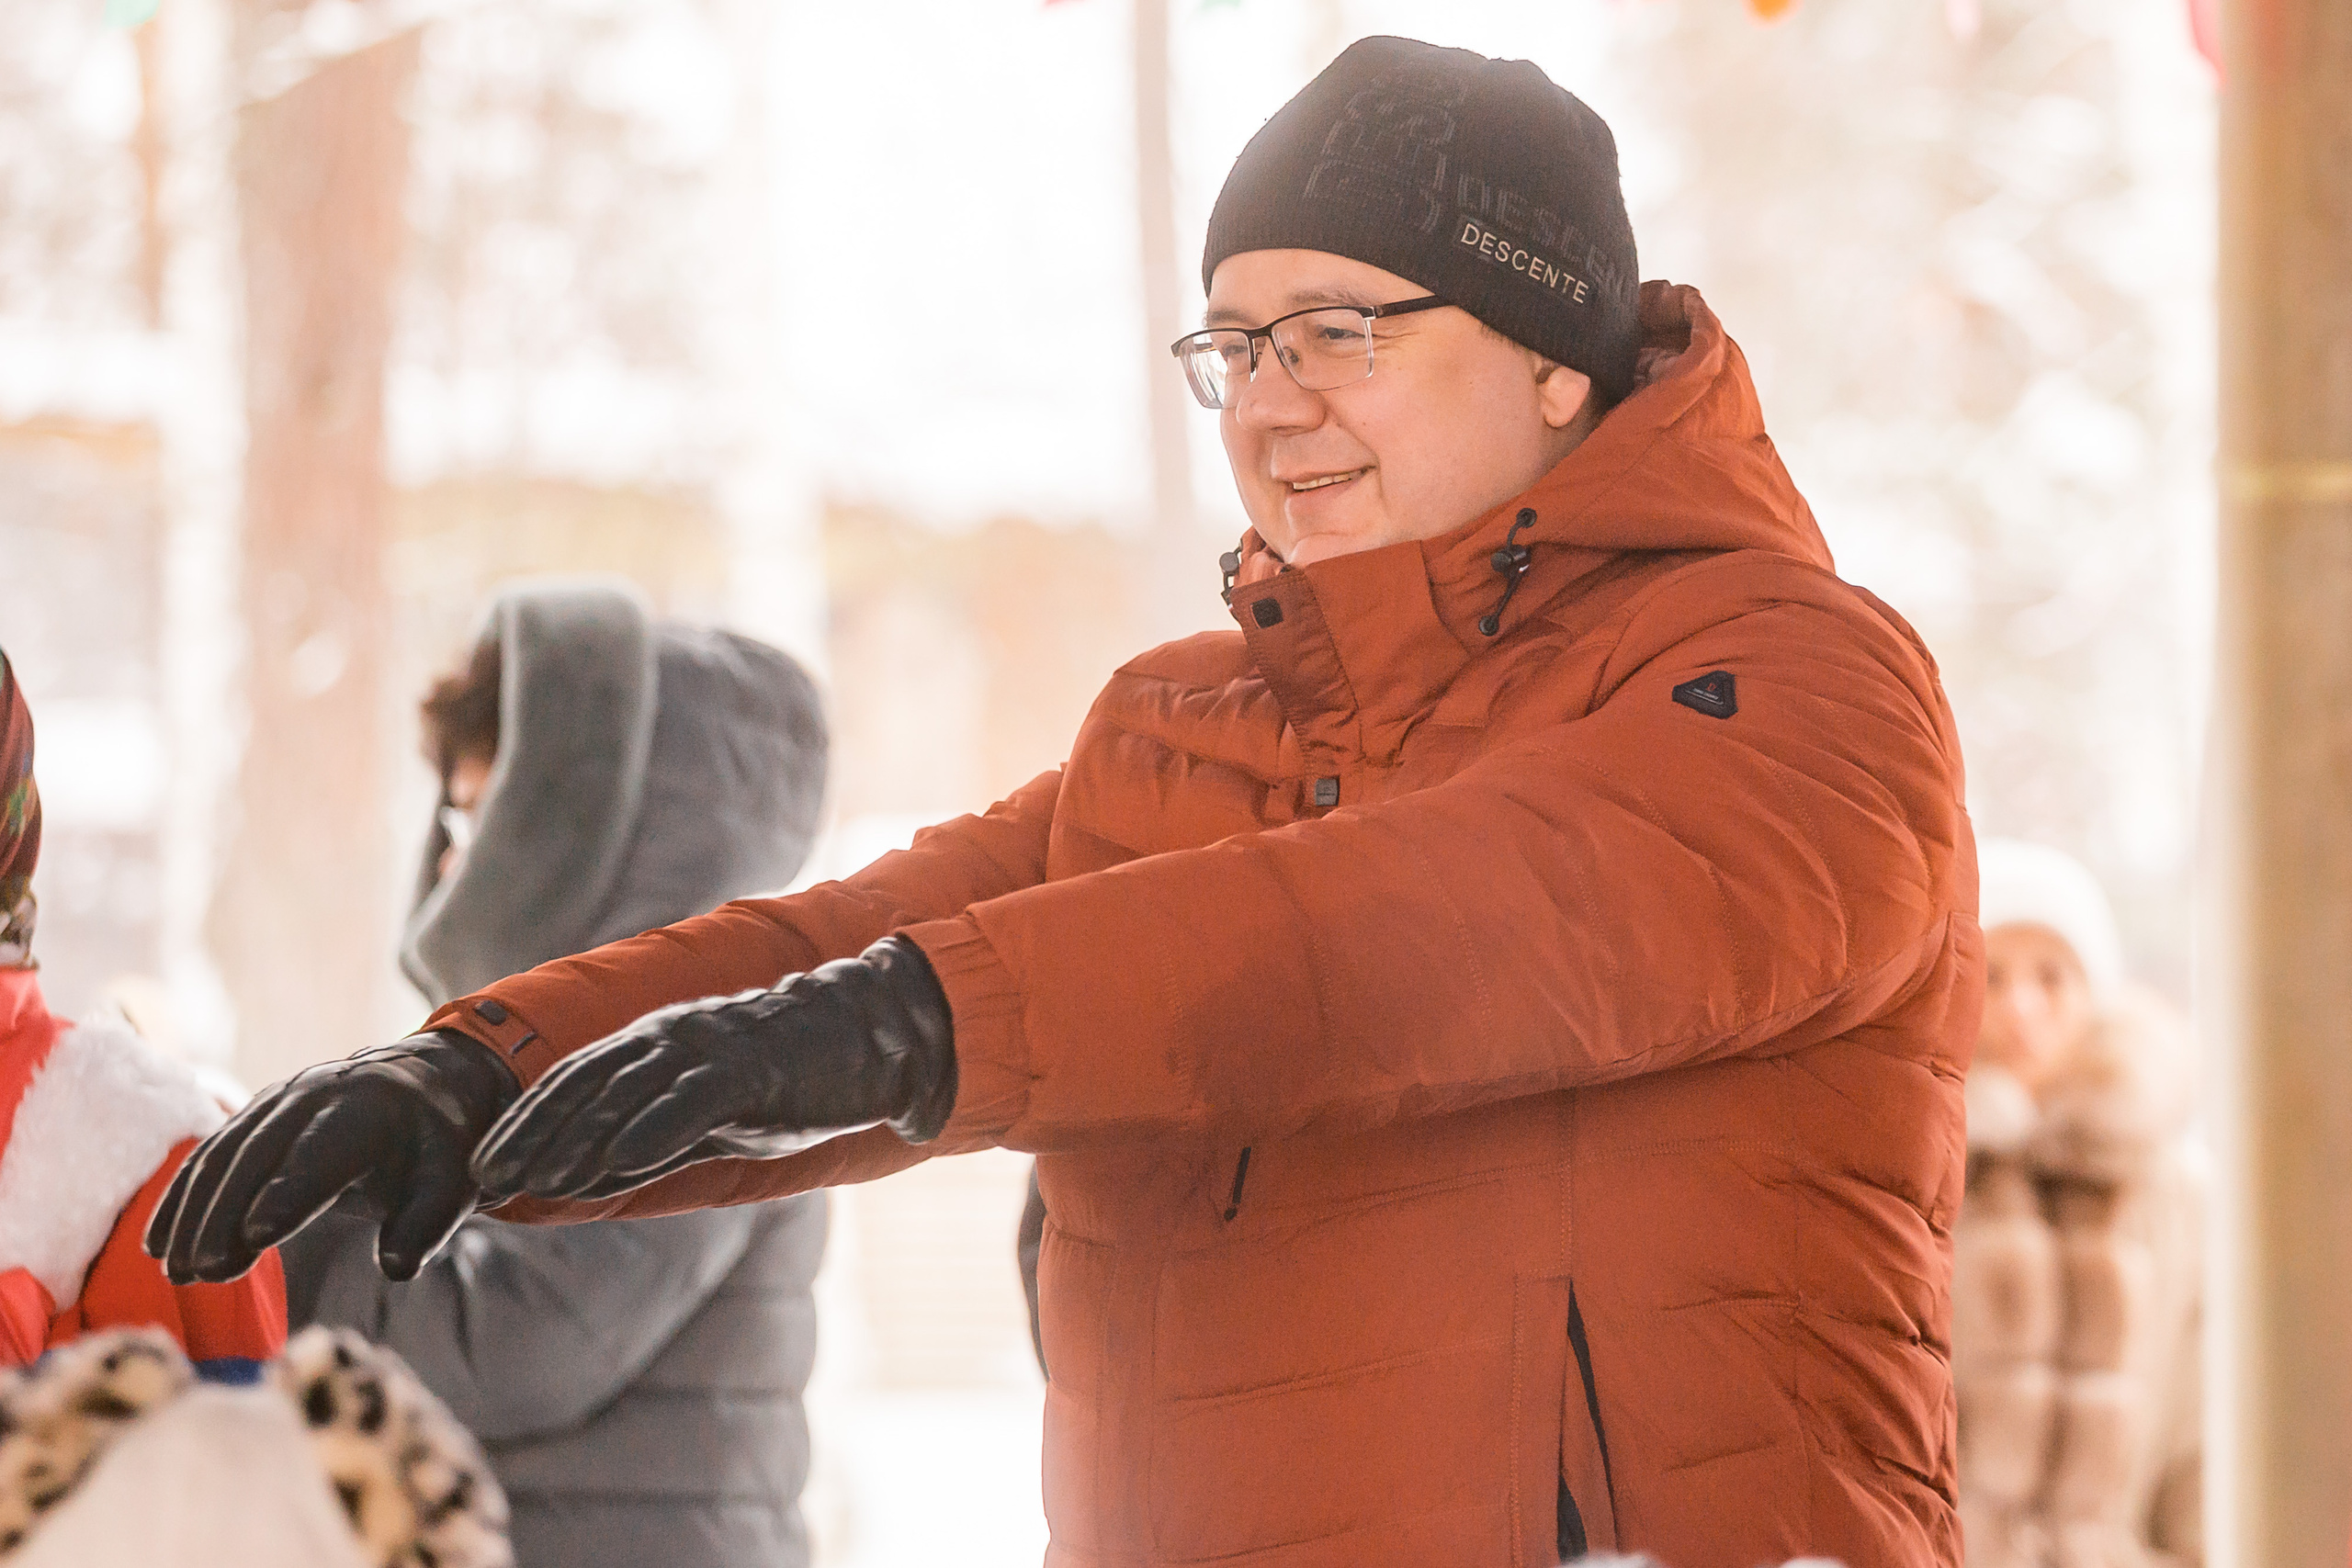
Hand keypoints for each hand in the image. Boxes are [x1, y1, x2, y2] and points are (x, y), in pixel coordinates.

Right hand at [145, 1031, 517, 1284]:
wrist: (422, 1087)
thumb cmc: (438, 1149)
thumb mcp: (451, 1185)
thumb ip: (427, 1225)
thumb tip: (397, 1267)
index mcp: (368, 1112)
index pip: (320, 1155)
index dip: (287, 1193)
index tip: (255, 1237)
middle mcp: (316, 1097)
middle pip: (257, 1157)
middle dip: (223, 1215)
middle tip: (199, 1274)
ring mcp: (279, 1101)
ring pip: (223, 1156)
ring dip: (192, 1213)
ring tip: (175, 1272)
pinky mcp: (255, 1116)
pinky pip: (209, 1155)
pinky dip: (181, 1198)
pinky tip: (159, 1245)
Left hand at [470, 935, 955, 1203]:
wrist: (873, 1036)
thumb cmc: (793, 1079)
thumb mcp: (715, 1117)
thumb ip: (656, 1141)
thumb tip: (592, 1179)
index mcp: (659, 1043)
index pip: (574, 1081)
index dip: (524, 1122)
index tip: (482, 1166)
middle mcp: (673, 1037)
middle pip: (585, 1084)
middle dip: (530, 1132)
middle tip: (484, 1177)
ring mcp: (711, 1048)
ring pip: (627, 1092)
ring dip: (574, 1138)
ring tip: (533, 1179)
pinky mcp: (752, 1067)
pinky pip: (691, 1100)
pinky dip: (651, 1130)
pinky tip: (616, 1162)